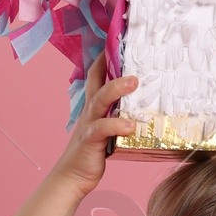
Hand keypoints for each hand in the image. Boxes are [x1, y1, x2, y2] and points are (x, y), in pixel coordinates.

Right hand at [55, 57, 137, 194]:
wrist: (72, 176)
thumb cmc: (93, 153)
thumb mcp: (107, 129)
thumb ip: (119, 115)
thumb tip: (143, 106)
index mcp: (94, 107)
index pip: (97, 75)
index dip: (105, 56)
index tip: (116, 38)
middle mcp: (90, 112)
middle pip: (97, 81)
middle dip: (110, 64)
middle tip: (126, 49)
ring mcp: (89, 124)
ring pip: (100, 100)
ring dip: (116, 89)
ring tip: (134, 82)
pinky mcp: (90, 141)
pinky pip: (102, 129)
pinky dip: (117, 125)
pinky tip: (131, 125)